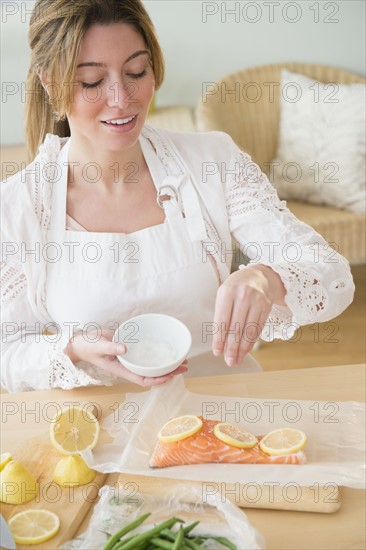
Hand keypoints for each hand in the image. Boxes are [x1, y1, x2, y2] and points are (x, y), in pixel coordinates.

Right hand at [64, 328, 187, 385]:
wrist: (81, 341)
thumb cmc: (88, 347)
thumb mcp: (98, 346)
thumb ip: (111, 348)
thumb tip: (125, 349)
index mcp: (122, 369)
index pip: (143, 379)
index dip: (158, 380)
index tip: (171, 376)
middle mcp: (129, 365)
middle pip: (152, 372)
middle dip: (169, 372)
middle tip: (184, 366)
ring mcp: (130, 357)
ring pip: (151, 363)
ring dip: (166, 363)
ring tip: (182, 359)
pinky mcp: (130, 347)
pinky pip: (146, 352)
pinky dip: (157, 351)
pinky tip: (166, 348)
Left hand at [212, 264, 285, 365]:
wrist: (259, 275)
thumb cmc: (236, 288)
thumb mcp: (224, 296)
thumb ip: (221, 316)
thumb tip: (219, 343)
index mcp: (227, 292)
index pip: (222, 321)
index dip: (219, 339)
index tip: (217, 353)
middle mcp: (243, 296)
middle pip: (236, 328)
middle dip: (232, 348)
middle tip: (228, 361)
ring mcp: (257, 301)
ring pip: (249, 331)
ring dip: (243, 349)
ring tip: (236, 360)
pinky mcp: (267, 307)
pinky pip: (258, 329)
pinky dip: (252, 342)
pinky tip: (246, 351)